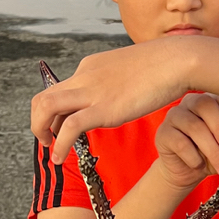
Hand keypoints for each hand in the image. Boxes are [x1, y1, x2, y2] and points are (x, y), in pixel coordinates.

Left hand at [31, 39, 196, 160]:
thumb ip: (117, 84)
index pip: (60, 90)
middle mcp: (84, 76)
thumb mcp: (131, 72)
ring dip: (40, 131)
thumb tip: (120, 96)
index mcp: (89, 67)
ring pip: (46, 107)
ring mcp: (92, 92)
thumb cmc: (165, 67)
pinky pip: (69, 127)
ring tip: (49, 150)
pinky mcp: (104, 108)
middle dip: (38, 121)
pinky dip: (59, 145)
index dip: (55, 114)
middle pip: (43, 97)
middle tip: (47, 140)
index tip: (60, 129)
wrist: (179, 60)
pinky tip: (59, 158)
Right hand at [154, 93, 218, 190]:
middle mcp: (191, 101)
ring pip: (194, 126)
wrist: (187, 172)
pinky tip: (198, 164)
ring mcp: (174, 115)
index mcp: (211, 100)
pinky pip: (180, 142)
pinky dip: (193, 157)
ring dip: (212, 150)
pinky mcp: (163, 132)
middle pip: (206, 105)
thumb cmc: (210, 154)